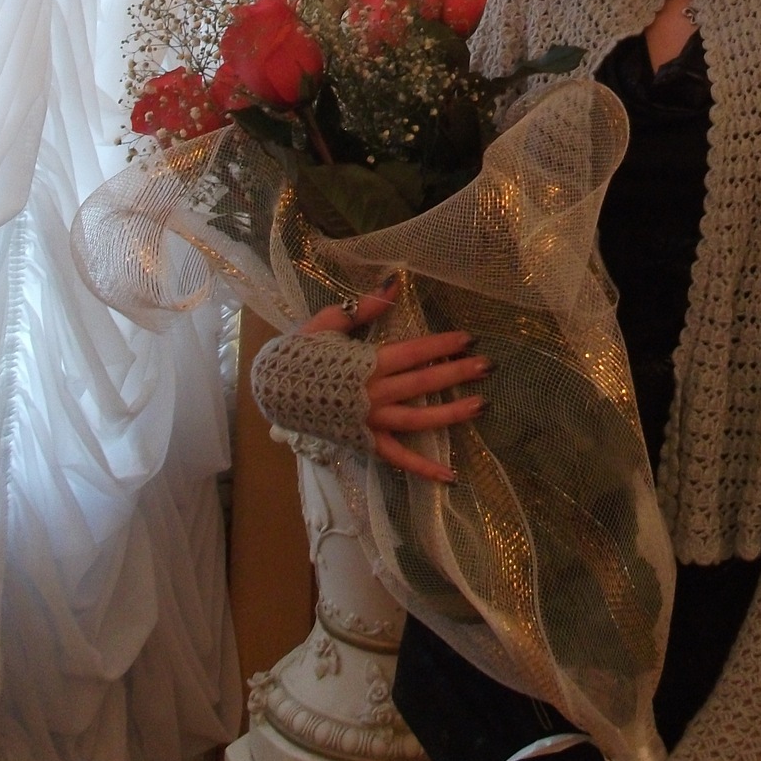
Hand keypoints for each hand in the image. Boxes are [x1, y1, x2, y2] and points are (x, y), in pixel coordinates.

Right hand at [307, 281, 486, 481]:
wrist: (272, 389)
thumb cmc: (301, 352)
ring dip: (452, 412)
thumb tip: (394, 284)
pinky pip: (398, 457)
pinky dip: (423, 468)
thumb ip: (366, 307)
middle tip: (488, 365)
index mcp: (367, 362)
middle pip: (423, 382)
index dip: (443, 345)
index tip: (468, 338)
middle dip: (458, 372)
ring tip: (482, 405)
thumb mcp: (330, 322)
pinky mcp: (366, 441)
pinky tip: (450, 476)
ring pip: (418, 419)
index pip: (414, 352)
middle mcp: (374, 393)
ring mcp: (372, 421)